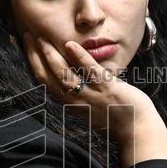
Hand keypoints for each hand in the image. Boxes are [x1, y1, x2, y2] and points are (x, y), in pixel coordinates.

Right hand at [22, 32, 166, 167]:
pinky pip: (88, 71)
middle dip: (35, 56)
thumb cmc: (118, 117)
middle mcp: (76, 101)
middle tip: (28, 36)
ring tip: (42, 37)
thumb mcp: (92, 106)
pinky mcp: (107, 88)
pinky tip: (70, 44)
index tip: (29, 47)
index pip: (45, 82)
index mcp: (71, 104)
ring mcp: (90, 95)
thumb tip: (74, 76)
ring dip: (50, 54)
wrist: (138, 131)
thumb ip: (81, 93)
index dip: (33, 63)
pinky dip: (78, 57)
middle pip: (47, 77)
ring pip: (63, 74)